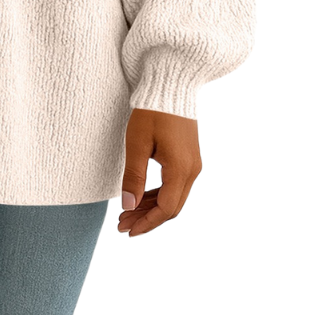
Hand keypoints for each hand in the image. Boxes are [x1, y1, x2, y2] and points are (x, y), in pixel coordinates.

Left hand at [117, 107, 201, 236]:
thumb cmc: (152, 110)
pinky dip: (158, 195)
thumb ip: (133, 176)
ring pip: (174, 197)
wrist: (171, 84)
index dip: (146, 223)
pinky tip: (141, 198)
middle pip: (171, 207)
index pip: (166, 209)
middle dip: (147, 219)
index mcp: (181, 169)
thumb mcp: (137, 142)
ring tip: (127, 214)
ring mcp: (193, 164)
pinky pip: (175, 185)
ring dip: (152, 208)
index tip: (126, 230)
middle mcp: (192, 170)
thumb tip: (128, 207)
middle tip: (122, 225)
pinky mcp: (189, 158)